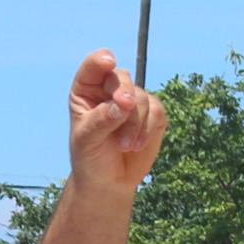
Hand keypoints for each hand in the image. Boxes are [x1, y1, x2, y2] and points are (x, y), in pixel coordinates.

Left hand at [64, 49, 166, 193]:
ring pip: (141, 97)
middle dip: (125, 95)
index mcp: (86, 90)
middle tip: (125, 109)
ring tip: (124, 145)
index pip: (94, 67)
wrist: (108, 181)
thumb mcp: (88, 138)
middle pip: (122, 78)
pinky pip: (157, 111)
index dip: (102, 61)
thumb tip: (125, 103)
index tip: (110, 63)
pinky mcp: (152, 115)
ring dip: (135, 122)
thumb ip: (104, 118)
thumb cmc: (90, 157)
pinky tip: (137, 145)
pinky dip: (148, 129)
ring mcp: (132, 101)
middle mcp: (109, 90)